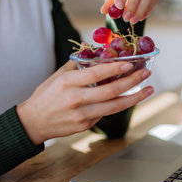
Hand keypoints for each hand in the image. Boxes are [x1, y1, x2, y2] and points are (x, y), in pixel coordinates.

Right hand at [16, 61, 153, 144]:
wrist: (33, 122)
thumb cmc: (46, 95)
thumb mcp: (57, 76)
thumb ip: (77, 66)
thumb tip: (98, 56)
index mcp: (68, 82)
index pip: (96, 74)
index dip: (115, 68)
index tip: (130, 63)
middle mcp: (75, 99)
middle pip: (110, 91)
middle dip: (131, 81)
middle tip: (145, 73)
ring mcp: (81, 115)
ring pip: (113, 106)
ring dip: (134, 98)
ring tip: (148, 90)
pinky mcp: (84, 126)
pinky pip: (104, 113)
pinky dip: (117, 105)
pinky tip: (127, 98)